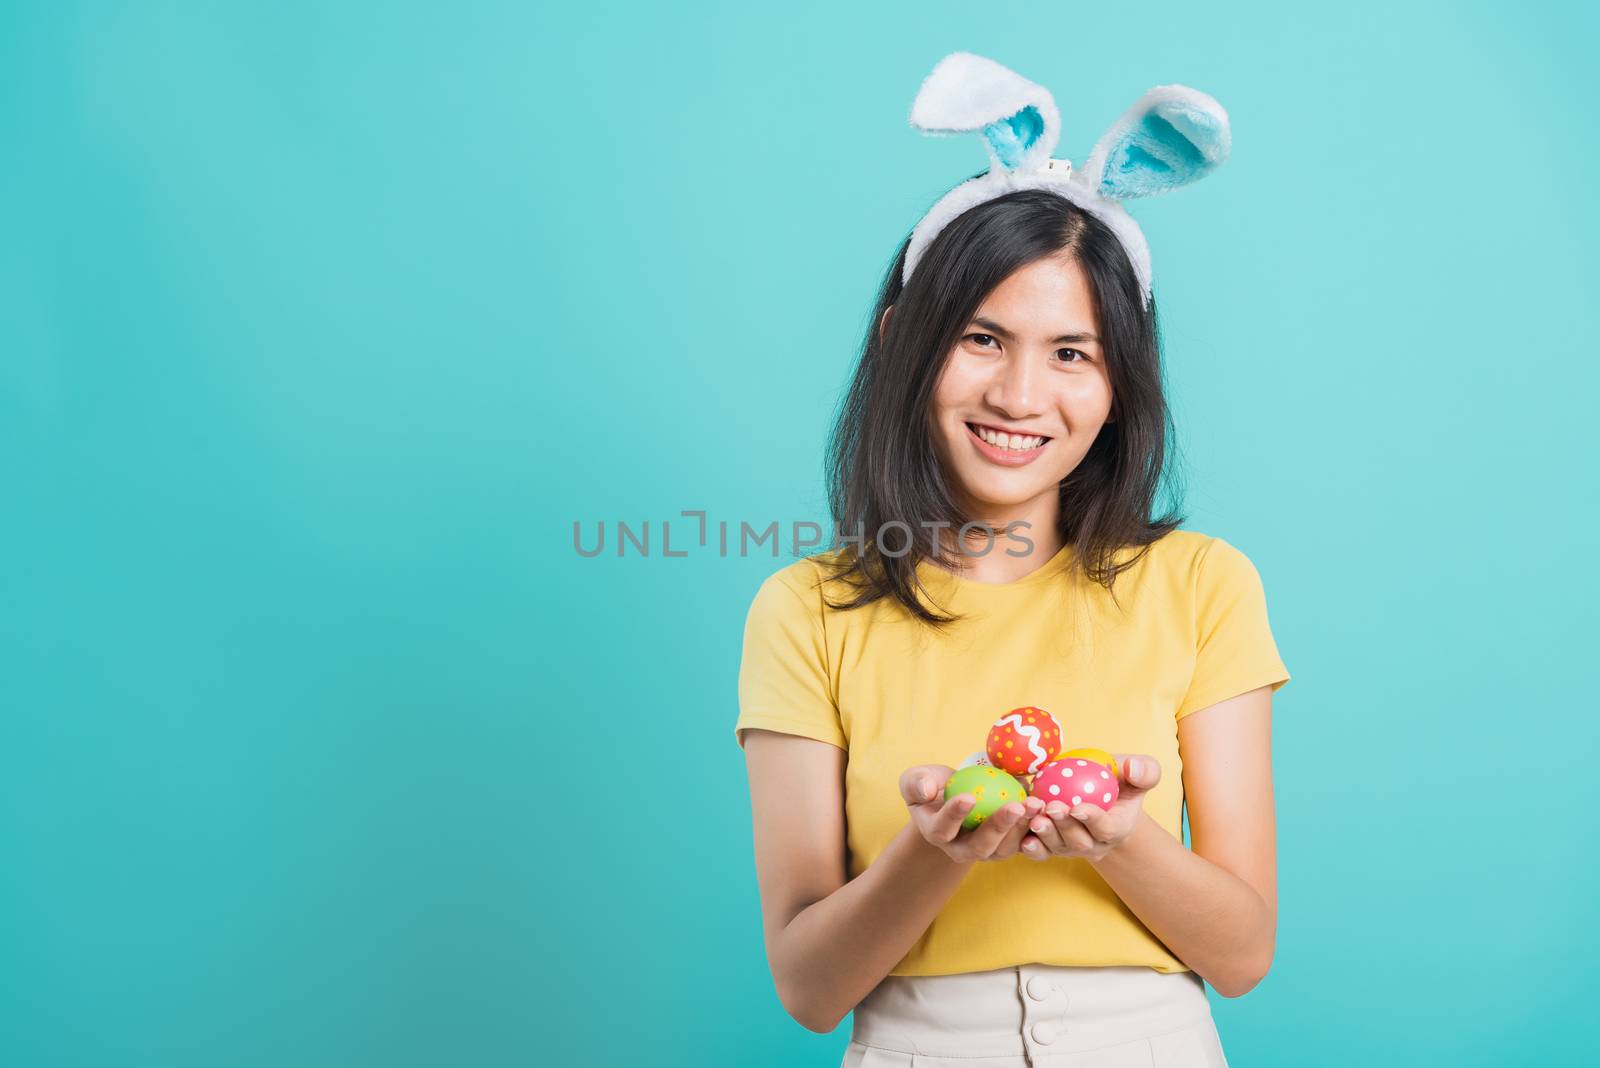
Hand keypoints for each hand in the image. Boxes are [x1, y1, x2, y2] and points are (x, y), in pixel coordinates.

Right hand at [899, 764, 1045, 863]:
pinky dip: (1034, 826)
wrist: (954, 796)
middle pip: (979, 846)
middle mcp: (960, 849)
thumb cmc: (932, 786)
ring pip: (1005, 848)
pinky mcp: (1007, 845)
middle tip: (1015, 806)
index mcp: (936, 833)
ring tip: (1035, 804)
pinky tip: (1045, 806)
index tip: (969, 797)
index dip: (954, 815)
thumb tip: (926, 790)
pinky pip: (1023, 841)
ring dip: (1022, 827)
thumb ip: (916, 783)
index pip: (943, 829)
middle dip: (998, 827)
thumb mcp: (916, 779)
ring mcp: (986, 850)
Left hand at [1019, 754, 1159, 862]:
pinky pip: (1041, 851)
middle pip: (1078, 841)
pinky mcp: (1051, 847)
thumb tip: (1132, 768)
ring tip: (1033, 816)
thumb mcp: (1140, 773)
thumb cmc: (1120, 782)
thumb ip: (1145, 771)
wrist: (1101, 796)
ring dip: (1044, 833)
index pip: (1105, 829)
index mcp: (1117, 828)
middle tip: (1050, 807)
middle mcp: (1094, 844)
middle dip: (1063, 825)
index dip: (1092, 820)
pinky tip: (1022, 838)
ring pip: (1057, 846)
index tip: (1079, 807)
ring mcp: (1071, 848)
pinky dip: (1031, 846)